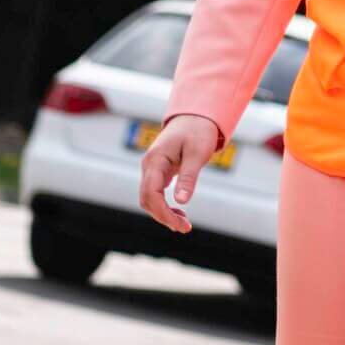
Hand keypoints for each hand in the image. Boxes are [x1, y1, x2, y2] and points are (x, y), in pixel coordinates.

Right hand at [138, 114, 223, 233]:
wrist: (195, 116)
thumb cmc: (198, 132)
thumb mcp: (197, 154)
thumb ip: (188, 177)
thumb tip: (181, 202)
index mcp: (155, 160)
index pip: (150, 194)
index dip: (163, 213)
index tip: (180, 225)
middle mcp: (149, 165)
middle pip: (147, 199)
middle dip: (163, 216)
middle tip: (185, 228)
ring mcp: (152, 168)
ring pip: (149, 198)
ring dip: (164, 213)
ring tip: (184, 223)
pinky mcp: (158, 171)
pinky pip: (155, 193)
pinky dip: (164, 205)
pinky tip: (179, 211)